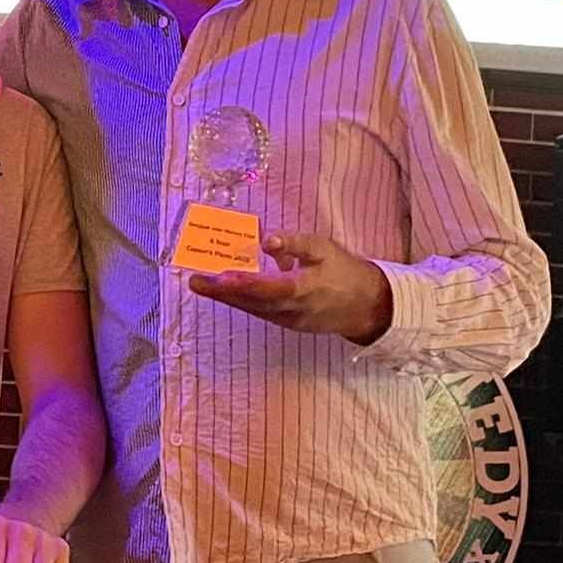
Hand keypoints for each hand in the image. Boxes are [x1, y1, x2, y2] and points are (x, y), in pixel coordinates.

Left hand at [187, 232, 393, 344]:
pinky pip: (261, 311)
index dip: (242, 283)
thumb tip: (266, 239)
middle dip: (221, 292)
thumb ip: (295, 244)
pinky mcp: (289, 323)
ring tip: (202, 283)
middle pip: (251, 302)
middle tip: (194, 281)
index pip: (267, 288)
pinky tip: (226, 290)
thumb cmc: (345, 271)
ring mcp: (290, 320)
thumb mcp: (324, 249)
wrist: (368, 306)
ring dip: (227, 297)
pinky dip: (243, 301)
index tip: (220, 276)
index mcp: (304, 289)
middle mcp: (293, 310)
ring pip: (253, 309)